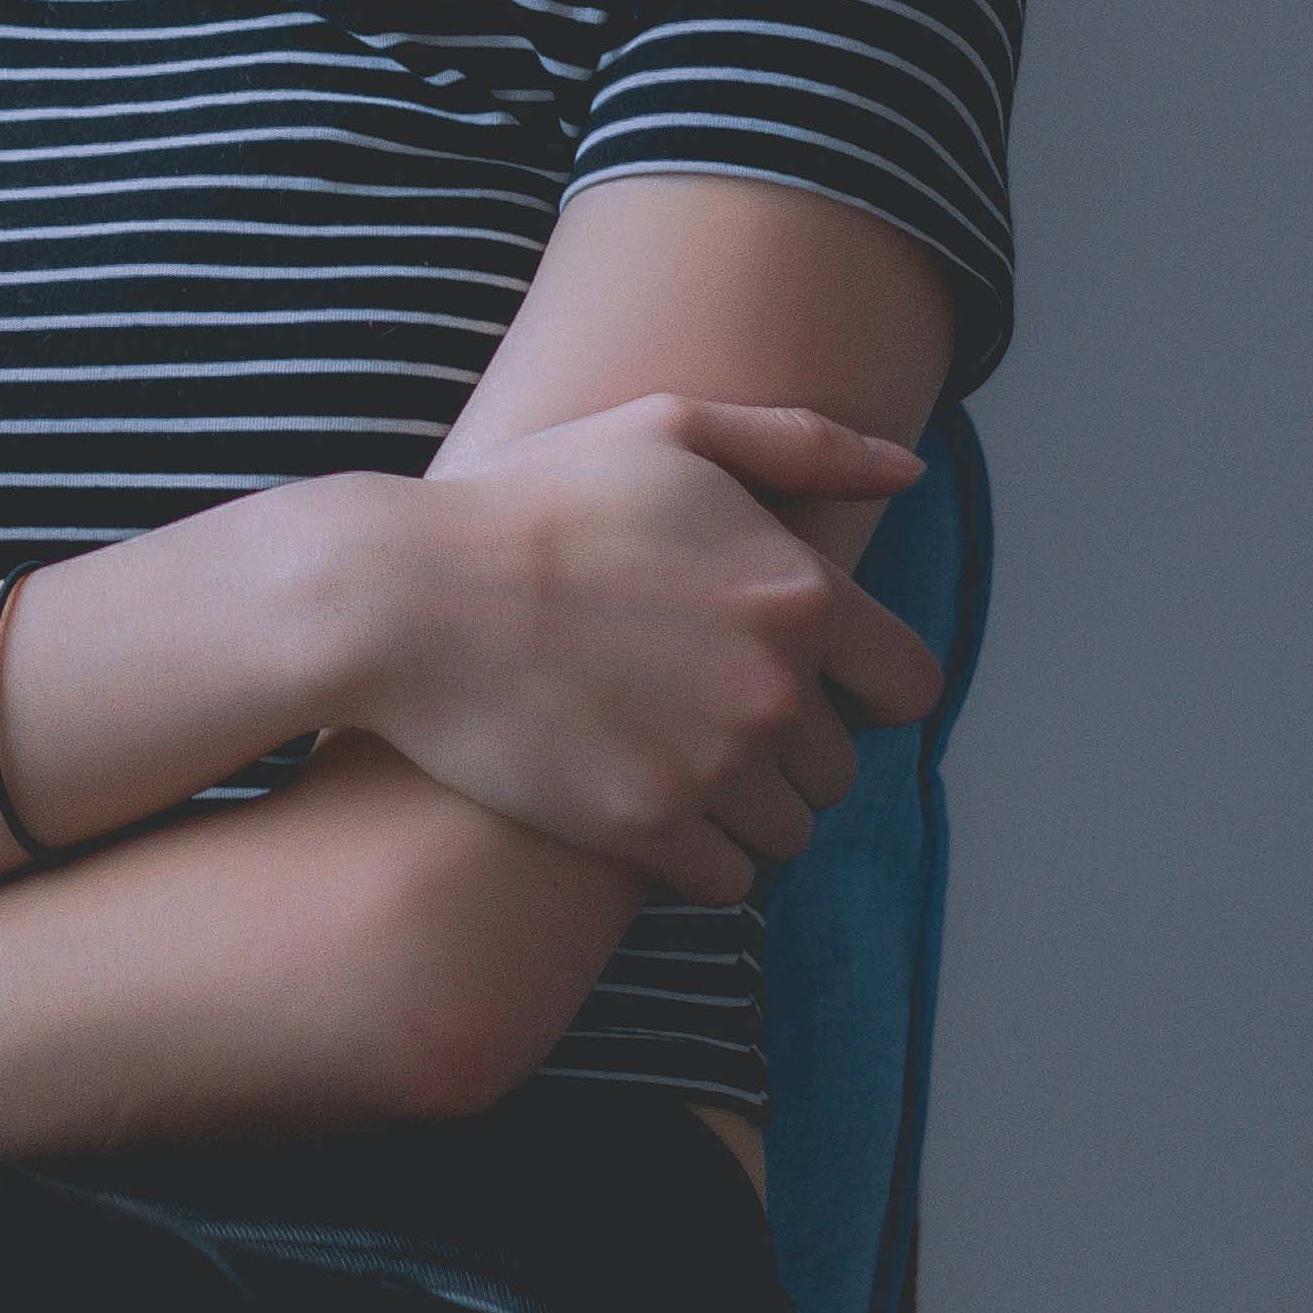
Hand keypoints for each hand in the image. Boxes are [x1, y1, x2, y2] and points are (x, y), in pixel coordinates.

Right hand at [302, 396, 945, 902]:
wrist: (403, 599)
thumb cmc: (530, 503)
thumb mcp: (667, 429)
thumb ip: (804, 446)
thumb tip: (909, 474)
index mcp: (799, 593)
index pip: (909, 686)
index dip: (865, 690)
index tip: (813, 686)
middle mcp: (776, 687)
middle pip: (840, 770)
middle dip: (788, 753)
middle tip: (703, 718)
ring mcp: (715, 766)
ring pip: (789, 835)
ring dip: (744, 813)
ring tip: (670, 766)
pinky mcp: (649, 830)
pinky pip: (726, 883)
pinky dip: (697, 859)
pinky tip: (640, 808)